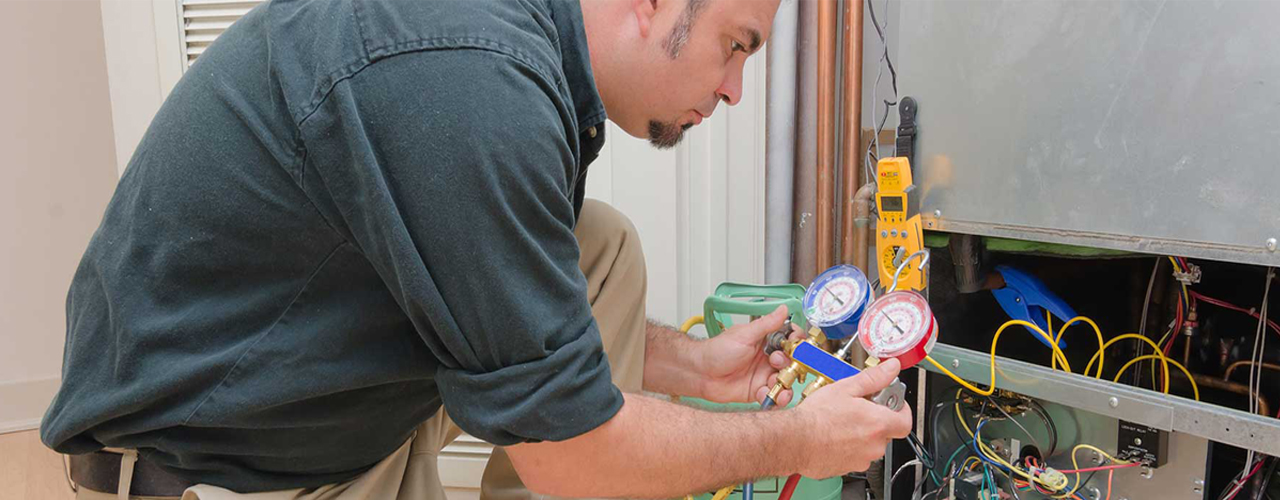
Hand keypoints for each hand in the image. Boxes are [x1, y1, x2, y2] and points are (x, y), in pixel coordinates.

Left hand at [695, 306, 804, 404]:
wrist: (700, 373)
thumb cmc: (716, 351)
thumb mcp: (744, 335)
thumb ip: (767, 324)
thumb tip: (783, 309)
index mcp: (766, 341)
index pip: (790, 340)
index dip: (797, 344)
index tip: (796, 346)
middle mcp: (768, 357)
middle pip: (792, 362)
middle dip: (791, 365)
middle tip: (777, 363)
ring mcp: (764, 374)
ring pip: (786, 380)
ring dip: (785, 383)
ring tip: (777, 383)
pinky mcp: (758, 390)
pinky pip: (774, 396)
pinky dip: (774, 397)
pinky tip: (765, 392)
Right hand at [792, 358, 913, 478]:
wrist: (794, 440)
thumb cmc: (817, 417)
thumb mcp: (846, 388)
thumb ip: (874, 378)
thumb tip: (891, 368)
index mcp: (878, 423)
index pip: (906, 421)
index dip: (901, 410)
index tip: (891, 402)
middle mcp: (874, 445)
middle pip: (886, 432)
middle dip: (875, 420)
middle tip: (858, 408)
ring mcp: (861, 459)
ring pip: (869, 445)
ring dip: (861, 434)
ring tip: (841, 421)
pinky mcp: (847, 469)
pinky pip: (855, 456)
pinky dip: (848, 447)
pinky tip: (833, 435)